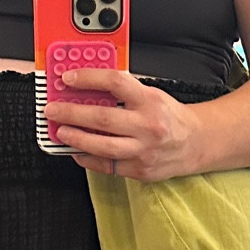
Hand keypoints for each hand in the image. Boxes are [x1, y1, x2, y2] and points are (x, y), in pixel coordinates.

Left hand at [44, 67, 205, 181]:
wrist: (196, 143)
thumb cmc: (170, 118)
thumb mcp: (152, 95)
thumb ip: (124, 92)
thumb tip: (87, 89)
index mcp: (150, 101)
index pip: (115, 83)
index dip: (88, 78)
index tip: (68, 79)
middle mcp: (148, 126)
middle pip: (102, 118)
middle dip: (71, 113)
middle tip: (53, 110)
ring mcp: (144, 150)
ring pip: (103, 146)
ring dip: (76, 138)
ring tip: (60, 132)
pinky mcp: (141, 170)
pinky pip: (108, 166)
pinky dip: (88, 159)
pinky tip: (77, 151)